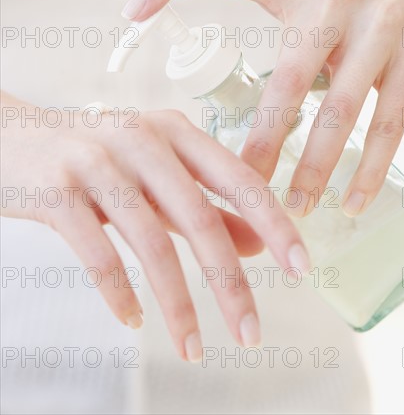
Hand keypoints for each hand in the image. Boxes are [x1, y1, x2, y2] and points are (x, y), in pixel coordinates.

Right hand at [1, 91, 307, 361]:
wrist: (13, 138)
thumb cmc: (96, 160)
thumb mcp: (156, 176)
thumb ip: (205, 205)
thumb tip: (258, 244)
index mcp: (173, 130)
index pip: (238, 178)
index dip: (273, 222)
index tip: (301, 266)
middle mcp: (139, 138)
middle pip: (198, 217)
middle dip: (230, 282)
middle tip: (251, 331)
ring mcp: (95, 161)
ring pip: (150, 240)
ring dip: (177, 303)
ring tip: (194, 346)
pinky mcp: (56, 190)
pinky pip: (95, 251)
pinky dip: (118, 292)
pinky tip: (132, 320)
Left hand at [122, 0, 403, 216]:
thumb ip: (253, 9)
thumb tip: (197, 54)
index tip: (129, 13)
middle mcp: (338, 6)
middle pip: (290, 80)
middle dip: (266, 140)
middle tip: (245, 189)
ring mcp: (382, 34)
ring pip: (343, 110)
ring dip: (317, 166)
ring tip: (296, 209)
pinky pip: (391, 122)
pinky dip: (371, 167)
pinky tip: (354, 202)